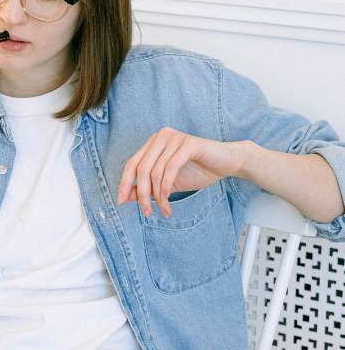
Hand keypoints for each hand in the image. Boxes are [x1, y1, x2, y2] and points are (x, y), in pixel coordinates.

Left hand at [117, 127, 248, 217]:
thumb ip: (147, 187)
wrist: (228, 163)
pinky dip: (166, 188)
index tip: (122, 202)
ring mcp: (174, 138)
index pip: (131, 164)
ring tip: (164, 209)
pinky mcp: (188, 144)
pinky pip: (170, 169)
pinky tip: (168, 201)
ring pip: (155, 172)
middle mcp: (160, 137)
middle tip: (146, 212)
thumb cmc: (198, 171)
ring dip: (157, 196)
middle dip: (141, 194)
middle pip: (141, 169)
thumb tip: (125, 197)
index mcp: (153, 143)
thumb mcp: (167, 183)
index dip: (124, 183)